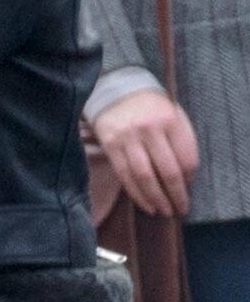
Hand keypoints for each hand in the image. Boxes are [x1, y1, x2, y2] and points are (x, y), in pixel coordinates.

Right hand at [92, 90, 198, 217]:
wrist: (116, 90)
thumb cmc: (151, 107)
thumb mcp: (173, 113)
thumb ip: (182, 139)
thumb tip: (187, 176)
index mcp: (170, 119)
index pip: (186, 157)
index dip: (190, 177)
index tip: (189, 187)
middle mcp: (149, 129)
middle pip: (168, 170)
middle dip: (177, 195)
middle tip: (181, 209)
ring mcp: (128, 138)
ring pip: (145, 177)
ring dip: (156, 199)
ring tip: (164, 211)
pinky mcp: (111, 145)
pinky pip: (125, 176)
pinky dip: (137, 194)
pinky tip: (146, 205)